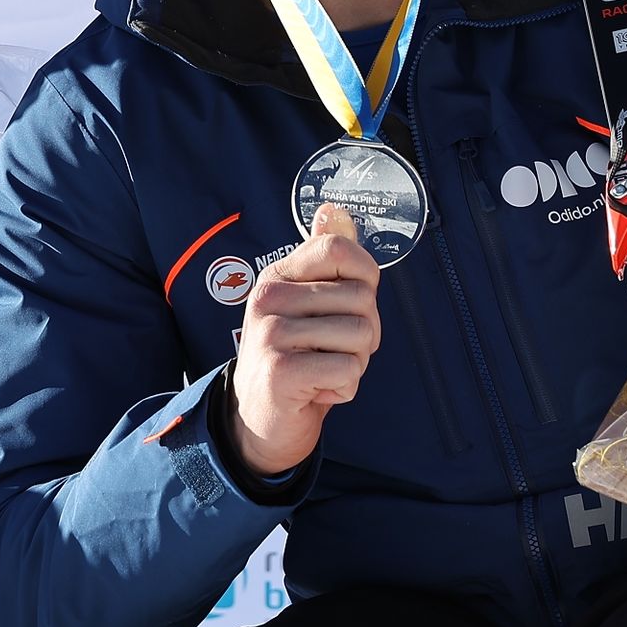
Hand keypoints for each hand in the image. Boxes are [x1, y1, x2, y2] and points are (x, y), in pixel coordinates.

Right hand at [228, 206, 380, 476]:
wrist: (261, 416)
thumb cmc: (294, 355)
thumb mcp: (307, 302)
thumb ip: (325, 258)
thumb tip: (333, 210)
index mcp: (278, 276)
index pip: (339, 250)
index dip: (365, 278)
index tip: (350, 304)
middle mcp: (268, 298)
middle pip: (362, 300)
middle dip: (365, 334)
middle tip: (333, 351)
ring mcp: (271, 334)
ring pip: (361, 336)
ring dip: (356, 363)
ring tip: (325, 369)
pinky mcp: (281, 371)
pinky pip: (349, 369)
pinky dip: (346, 387)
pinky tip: (319, 390)